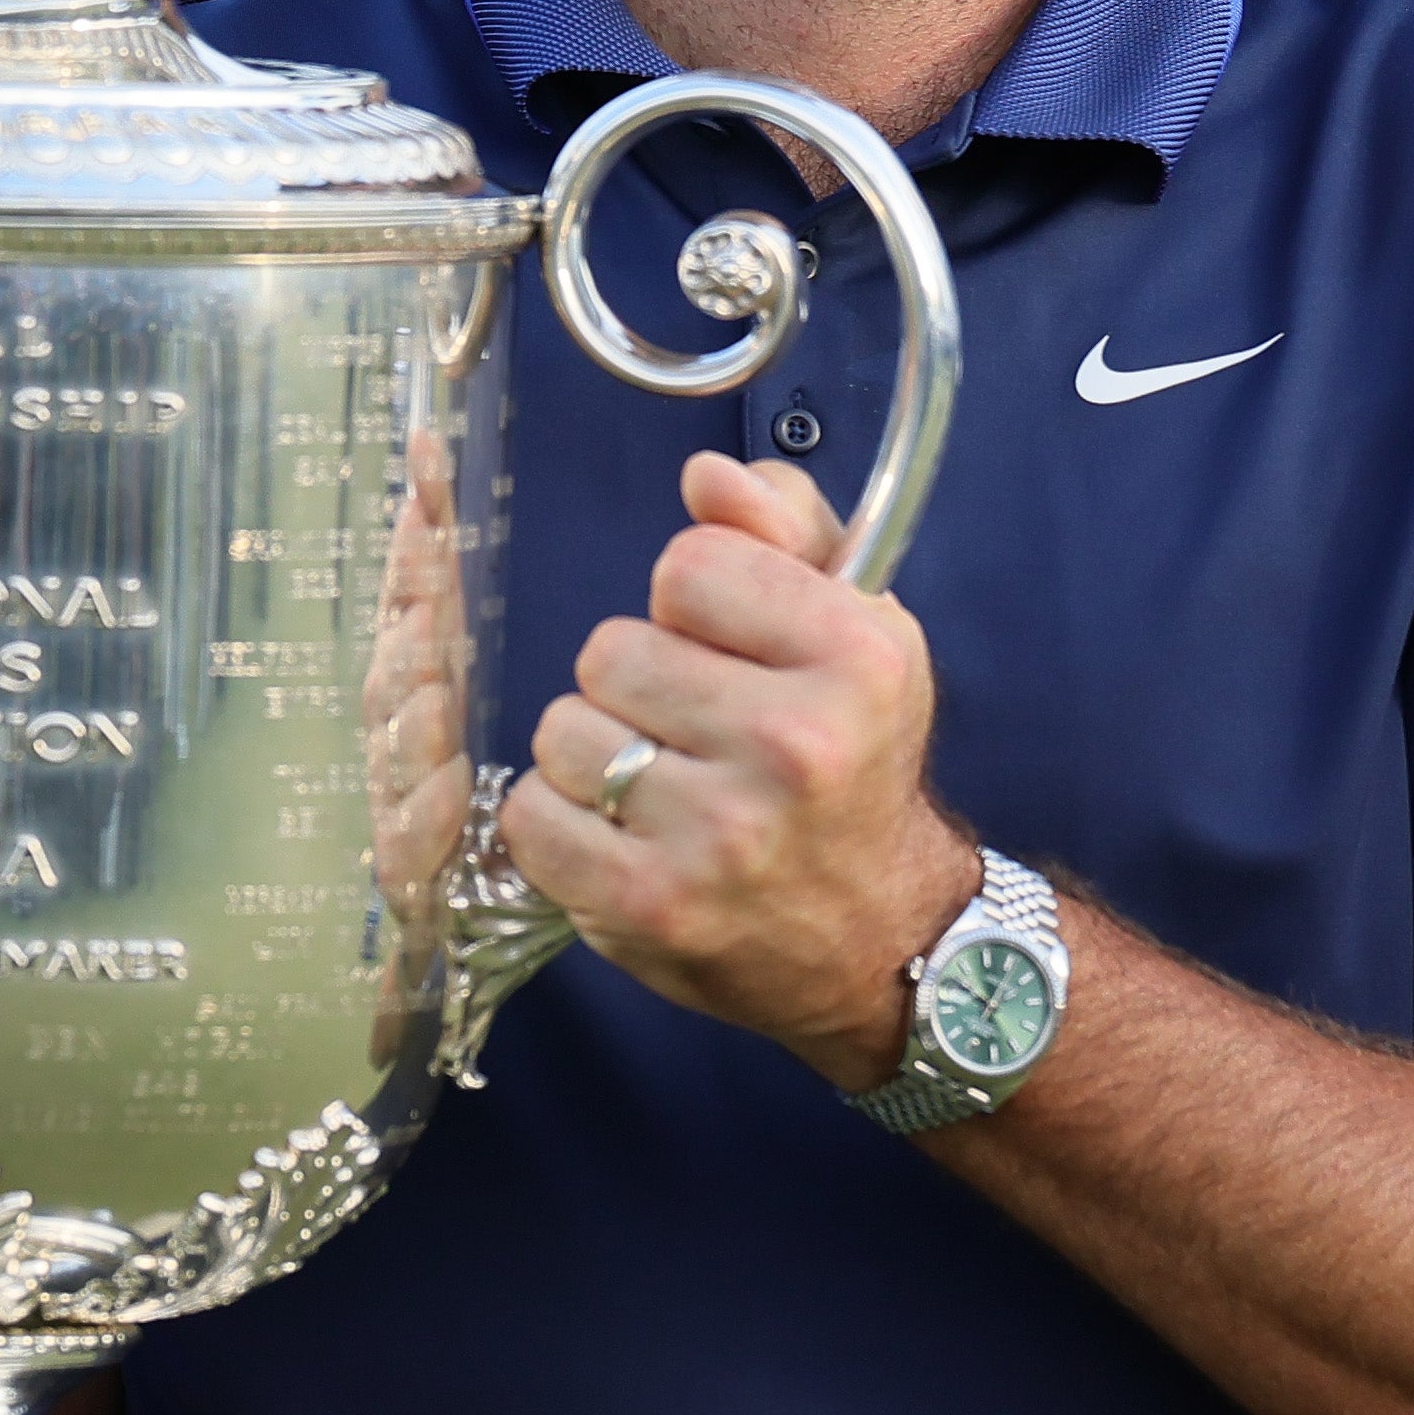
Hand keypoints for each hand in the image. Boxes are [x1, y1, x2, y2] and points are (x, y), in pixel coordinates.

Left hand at [501, 447, 982, 1088]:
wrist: (882, 939)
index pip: (688, 565)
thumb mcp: (858, 633)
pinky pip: (531, 816)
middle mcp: (794, 744)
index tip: (735, 654)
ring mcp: (718, 832)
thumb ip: (785, 533)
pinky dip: (559, 825)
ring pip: (563, 730)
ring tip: (661, 791)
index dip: (695, 605)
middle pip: (610, 649)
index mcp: (857, 657)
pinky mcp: (648, 903)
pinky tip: (621, 839)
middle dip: (637, 683)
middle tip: (696, 734)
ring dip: (594, 754)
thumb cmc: (854, 769)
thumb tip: (706, 475)